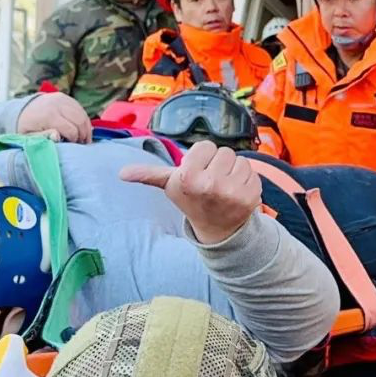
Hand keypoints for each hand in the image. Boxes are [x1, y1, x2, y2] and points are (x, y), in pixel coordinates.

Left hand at [17, 92, 91, 142]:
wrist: (22, 109)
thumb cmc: (27, 126)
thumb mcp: (29, 136)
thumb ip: (43, 137)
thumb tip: (57, 136)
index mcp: (49, 116)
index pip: (71, 130)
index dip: (75, 140)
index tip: (73, 146)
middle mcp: (57, 105)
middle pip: (79, 121)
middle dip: (83, 134)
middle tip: (82, 144)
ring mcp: (62, 99)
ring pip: (82, 114)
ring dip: (86, 127)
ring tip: (84, 138)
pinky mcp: (65, 97)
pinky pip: (80, 109)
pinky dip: (84, 119)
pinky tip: (82, 128)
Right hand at [120, 141, 260, 243]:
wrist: (217, 229)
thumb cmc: (192, 199)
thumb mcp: (170, 186)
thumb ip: (148, 175)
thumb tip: (122, 173)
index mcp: (188, 178)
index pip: (205, 146)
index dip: (202, 159)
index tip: (198, 174)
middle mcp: (210, 184)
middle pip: (224, 152)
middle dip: (218, 164)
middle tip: (212, 183)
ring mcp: (232, 191)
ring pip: (240, 161)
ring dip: (234, 172)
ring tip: (224, 187)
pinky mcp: (251, 196)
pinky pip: (253, 172)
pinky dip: (247, 181)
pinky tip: (237, 193)